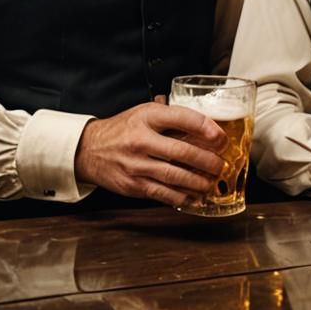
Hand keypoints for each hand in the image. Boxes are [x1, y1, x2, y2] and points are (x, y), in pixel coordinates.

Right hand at [74, 100, 227, 206]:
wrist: (89, 150)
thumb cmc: (124, 129)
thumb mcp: (145, 113)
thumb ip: (172, 117)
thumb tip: (208, 124)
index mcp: (147, 117)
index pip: (183, 118)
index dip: (207, 128)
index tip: (221, 137)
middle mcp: (141, 140)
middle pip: (182, 151)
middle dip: (208, 160)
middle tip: (221, 164)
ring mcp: (136, 165)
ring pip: (175, 176)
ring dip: (199, 181)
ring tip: (212, 182)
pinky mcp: (133, 185)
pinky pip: (163, 193)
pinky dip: (182, 197)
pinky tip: (195, 196)